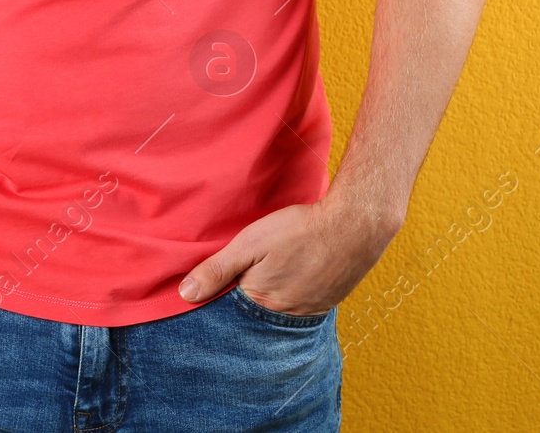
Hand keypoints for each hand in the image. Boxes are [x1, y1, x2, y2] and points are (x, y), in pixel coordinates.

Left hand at [178, 188, 400, 314]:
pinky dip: (291, 294)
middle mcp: (285, 315)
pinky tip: (290, 277)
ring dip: (269, 297)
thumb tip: (185, 295)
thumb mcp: (250, 243)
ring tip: (267, 276)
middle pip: (254, 314)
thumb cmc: (299, 230)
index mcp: (261, 302)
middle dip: (244, 300)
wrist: (354, 225)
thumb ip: (217, 269)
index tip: (210, 291)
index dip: (220, 299)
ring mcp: (308, 311)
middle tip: (244, 277)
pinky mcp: (326, 302)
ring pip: (278, 311)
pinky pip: (300, 305)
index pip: (230, 312)